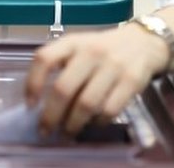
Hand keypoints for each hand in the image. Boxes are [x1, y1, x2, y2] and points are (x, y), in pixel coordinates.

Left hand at [24, 24, 168, 136]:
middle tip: (46, 129)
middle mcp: (91, 52)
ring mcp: (113, 66)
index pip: (45, 59)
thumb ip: (60, 65)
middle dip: (51, 115)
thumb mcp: (79, 46)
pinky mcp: (131, 80)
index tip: (30, 105)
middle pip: (64, 88)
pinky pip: (110, 110)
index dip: (33, 83)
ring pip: (86, 103)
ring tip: (68, 131)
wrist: (143, 42)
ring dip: (74, 123)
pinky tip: (93, 123)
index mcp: (73, 42)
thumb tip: (40, 102)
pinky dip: (98, 122)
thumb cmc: (102, 48)